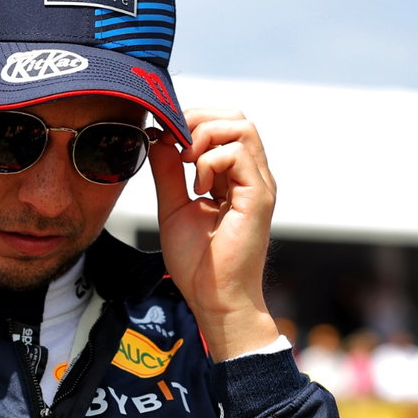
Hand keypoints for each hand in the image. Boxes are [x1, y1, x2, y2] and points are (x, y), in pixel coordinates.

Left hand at [149, 109, 281, 360]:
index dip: (193, 121)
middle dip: (199, 120)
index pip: (224, 125)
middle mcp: (251, 176)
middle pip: (236, 118)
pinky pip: (238, 155)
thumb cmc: (198, 263)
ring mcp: (258, 185)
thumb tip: (158, 138)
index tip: (164, 140)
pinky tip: (197, 187)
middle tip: (174, 145)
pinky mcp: (258, 198)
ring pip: (241, 127)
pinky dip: (209, 161)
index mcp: (235, 177)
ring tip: (186, 163)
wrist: (214, 299)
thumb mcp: (173, 206)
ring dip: (205, 137)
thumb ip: (168, 172)